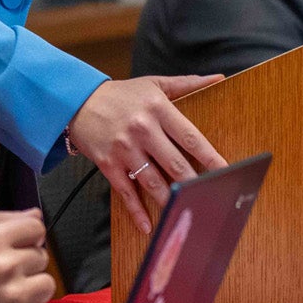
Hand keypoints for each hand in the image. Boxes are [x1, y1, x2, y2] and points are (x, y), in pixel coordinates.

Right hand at [0, 211, 56, 302]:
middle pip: (42, 257)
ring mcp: (14, 297)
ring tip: (6, 300)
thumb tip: (36, 215)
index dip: (29, 239)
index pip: (35, 228)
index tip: (17, 251)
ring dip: (31, 293)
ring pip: (47, 285)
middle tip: (1, 281)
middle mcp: (4, 266)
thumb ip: (3, 224)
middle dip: (26, 268)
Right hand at [68, 76, 226, 231]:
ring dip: (170, 199)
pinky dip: (136, 211)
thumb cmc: (120, 94)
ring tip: (184, 212)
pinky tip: (147, 225)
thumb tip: (218, 78)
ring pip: (152, 181)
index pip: (190, 137)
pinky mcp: (108, 164)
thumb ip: (187, 83)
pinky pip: (126, 191)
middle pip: (174, 163)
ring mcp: (124, 148)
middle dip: (193, 183)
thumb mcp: (153, 84)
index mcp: (157, 109)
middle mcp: (142, 129)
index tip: (226, 171)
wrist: (76, 100)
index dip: (210, 156)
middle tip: (210, 198)